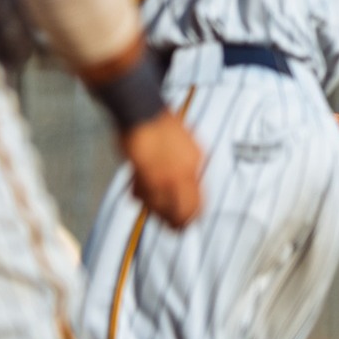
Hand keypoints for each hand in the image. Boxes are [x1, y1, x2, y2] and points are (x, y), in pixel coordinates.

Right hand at [121, 110, 201, 227]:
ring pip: (164, 206)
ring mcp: (163, 173)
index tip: (189, 221)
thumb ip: (189, 165)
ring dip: (160, 214)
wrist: (143, 109)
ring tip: (158, 219)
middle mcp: (183, 171)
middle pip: (185, 208)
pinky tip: (138, 196)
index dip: (194, 214)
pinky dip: (142, 198)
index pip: (200, 198)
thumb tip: (190, 183)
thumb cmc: (162, 125)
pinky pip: (145, 195)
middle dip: (179, 222)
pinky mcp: (144, 172)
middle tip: (175, 229)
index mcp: (195, 161)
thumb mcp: (186, 144)